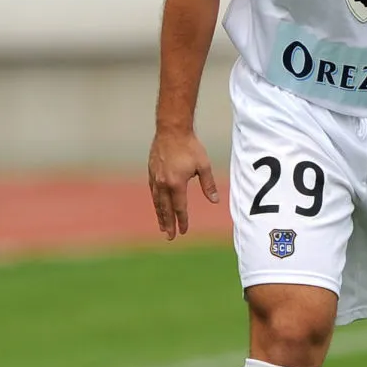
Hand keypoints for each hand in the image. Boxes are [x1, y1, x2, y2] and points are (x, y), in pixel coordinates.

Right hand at [149, 126, 218, 240]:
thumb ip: (208, 185)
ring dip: (160, 215)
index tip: (184, 231)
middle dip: (168, 224)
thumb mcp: (204, 166)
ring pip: (157, 202)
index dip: (182, 220)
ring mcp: (155, 178)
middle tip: (170, 236)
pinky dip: (156, 202)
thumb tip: (215, 201)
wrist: (172, 130)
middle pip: (166, 209)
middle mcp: (163, 183)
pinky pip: (153, 192)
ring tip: (162, 226)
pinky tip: (158, 207)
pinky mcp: (151, 172)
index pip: (180, 208)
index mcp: (176, 184)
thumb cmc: (190, 147)